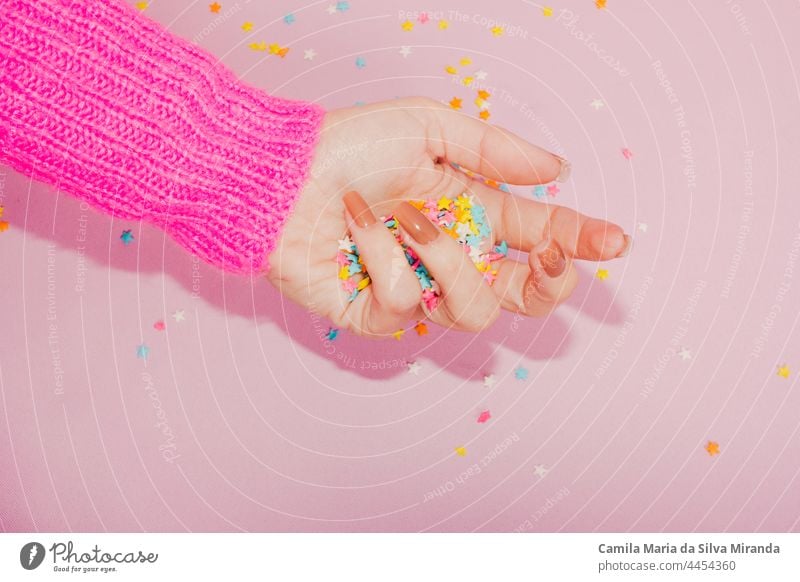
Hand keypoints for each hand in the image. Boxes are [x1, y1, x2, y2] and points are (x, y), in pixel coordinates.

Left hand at [266, 97, 630, 336]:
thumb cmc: (347, 146)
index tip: (615, 241)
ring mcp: (415, 291)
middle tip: (551, 254)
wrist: (276, 173)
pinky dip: (380, 254)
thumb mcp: (427, 128)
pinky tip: (354, 222)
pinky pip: (403, 302)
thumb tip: (557, 171)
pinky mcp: (375, 316)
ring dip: (447, 257)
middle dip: (551, 283)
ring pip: (472, 309)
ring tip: (409, 216)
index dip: (580, 241)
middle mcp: (450, 258)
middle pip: (524, 296)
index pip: (539, 236)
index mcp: (471, 214)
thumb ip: (494, 151)